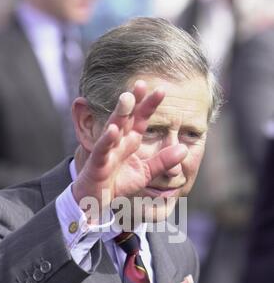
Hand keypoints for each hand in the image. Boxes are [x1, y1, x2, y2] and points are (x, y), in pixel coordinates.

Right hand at [72, 80, 185, 213]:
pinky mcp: (97, 163)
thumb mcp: (146, 173)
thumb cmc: (119, 182)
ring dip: (119, 113)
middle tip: (141, 83)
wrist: (98, 199)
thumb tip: (185, 149)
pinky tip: (113, 129)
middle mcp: (118, 141)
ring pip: (113, 128)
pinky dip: (107, 140)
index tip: (162, 90)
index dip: (149, 105)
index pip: (141, 119)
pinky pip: (102, 149)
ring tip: (127, 98)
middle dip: (133, 101)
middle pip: (126, 117)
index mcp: (130, 141)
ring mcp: (107, 150)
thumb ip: (163, 161)